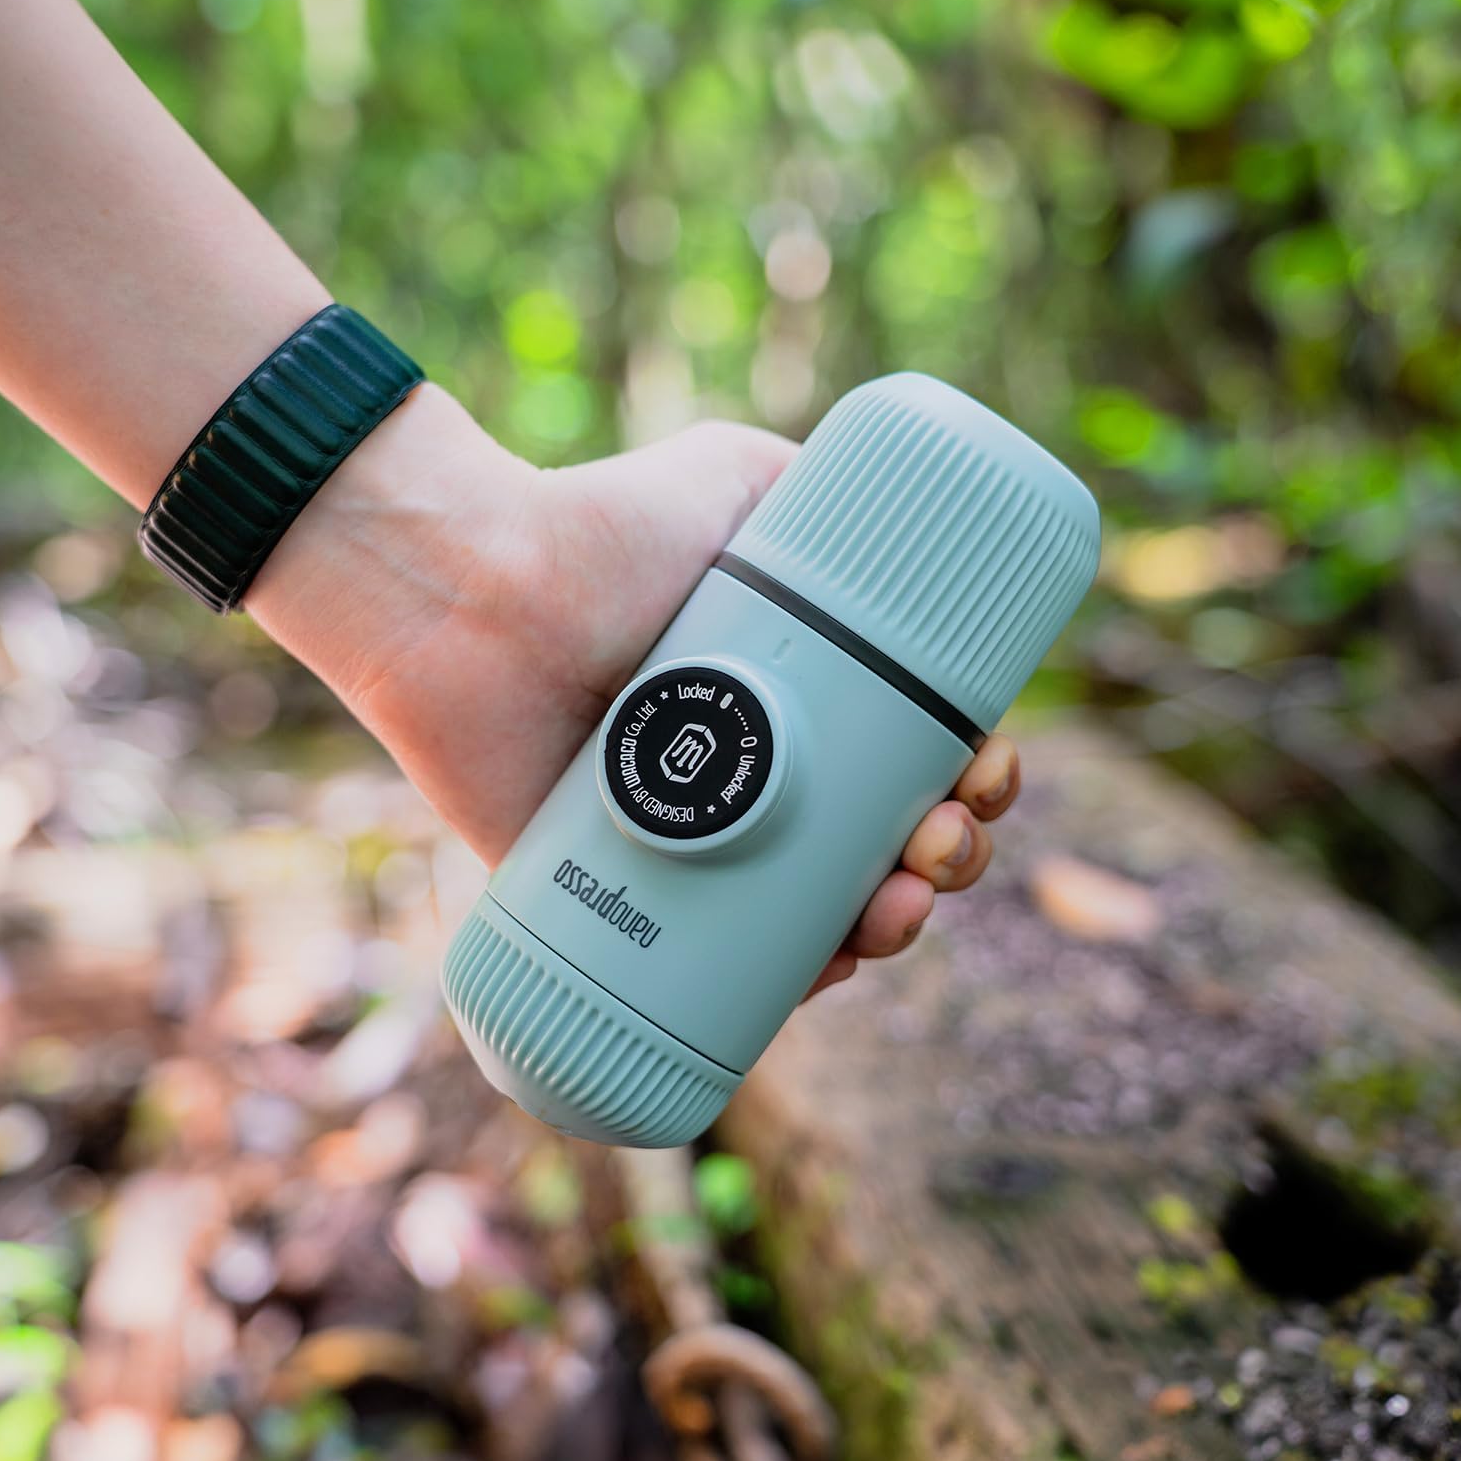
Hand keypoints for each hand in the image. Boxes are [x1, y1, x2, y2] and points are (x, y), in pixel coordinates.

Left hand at [247, 385, 1020, 991]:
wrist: (476, 594)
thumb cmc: (600, 528)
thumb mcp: (731, 479)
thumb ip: (808, 481)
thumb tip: (905, 518)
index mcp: (797, 695)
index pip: (910, 755)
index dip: (968, 779)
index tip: (983, 774)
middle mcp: (754, 774)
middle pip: (884, 842)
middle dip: (946, 859)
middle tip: (942, 845)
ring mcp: (698, 842)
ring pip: (825, 912)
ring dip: (895, 926)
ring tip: (902, 904)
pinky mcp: (632, 903)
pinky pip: (726, 970)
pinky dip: (795, 982)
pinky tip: (835, 969)